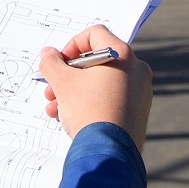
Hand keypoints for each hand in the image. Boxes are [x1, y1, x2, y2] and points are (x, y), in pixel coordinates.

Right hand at [38, 25, 151, 148]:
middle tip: (51, 89)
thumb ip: (52, 63)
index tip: (59, 63)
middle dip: (68, 75)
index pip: (94, 34)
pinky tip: (69, 118)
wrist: (109, 153)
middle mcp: (136, 69)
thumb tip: (48, 54)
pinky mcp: (138, 110)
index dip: (71, 45)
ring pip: (100, 82)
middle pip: (96, 61)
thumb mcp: (63, 83)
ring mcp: (140, 91)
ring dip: (74, 91)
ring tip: (54, 108)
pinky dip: (90, 102)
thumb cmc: (89, 112)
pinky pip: (110, 97)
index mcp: (122, 55)